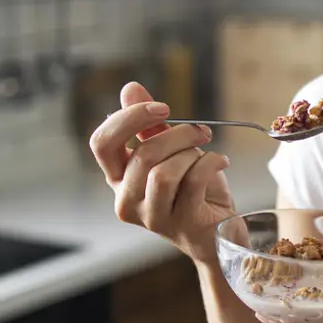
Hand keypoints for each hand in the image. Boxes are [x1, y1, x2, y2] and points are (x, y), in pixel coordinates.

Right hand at [89, 81, 235, 263]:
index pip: (102, 144)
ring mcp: (153, 217)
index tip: (162, 108)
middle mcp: (128, 201)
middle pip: (141, 154)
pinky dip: (211, 163)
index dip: (129, 118)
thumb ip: (148, 124)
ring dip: (191, 153)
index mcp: (119, 179)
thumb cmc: (194, 192)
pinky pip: (192, 182)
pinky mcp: (182, 224)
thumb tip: (130, 88)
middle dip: (177, 134)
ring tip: (206, 152)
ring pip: (163, 172)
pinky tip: (221, 162)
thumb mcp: (172, 152)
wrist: (220, 233)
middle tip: (200, 132)